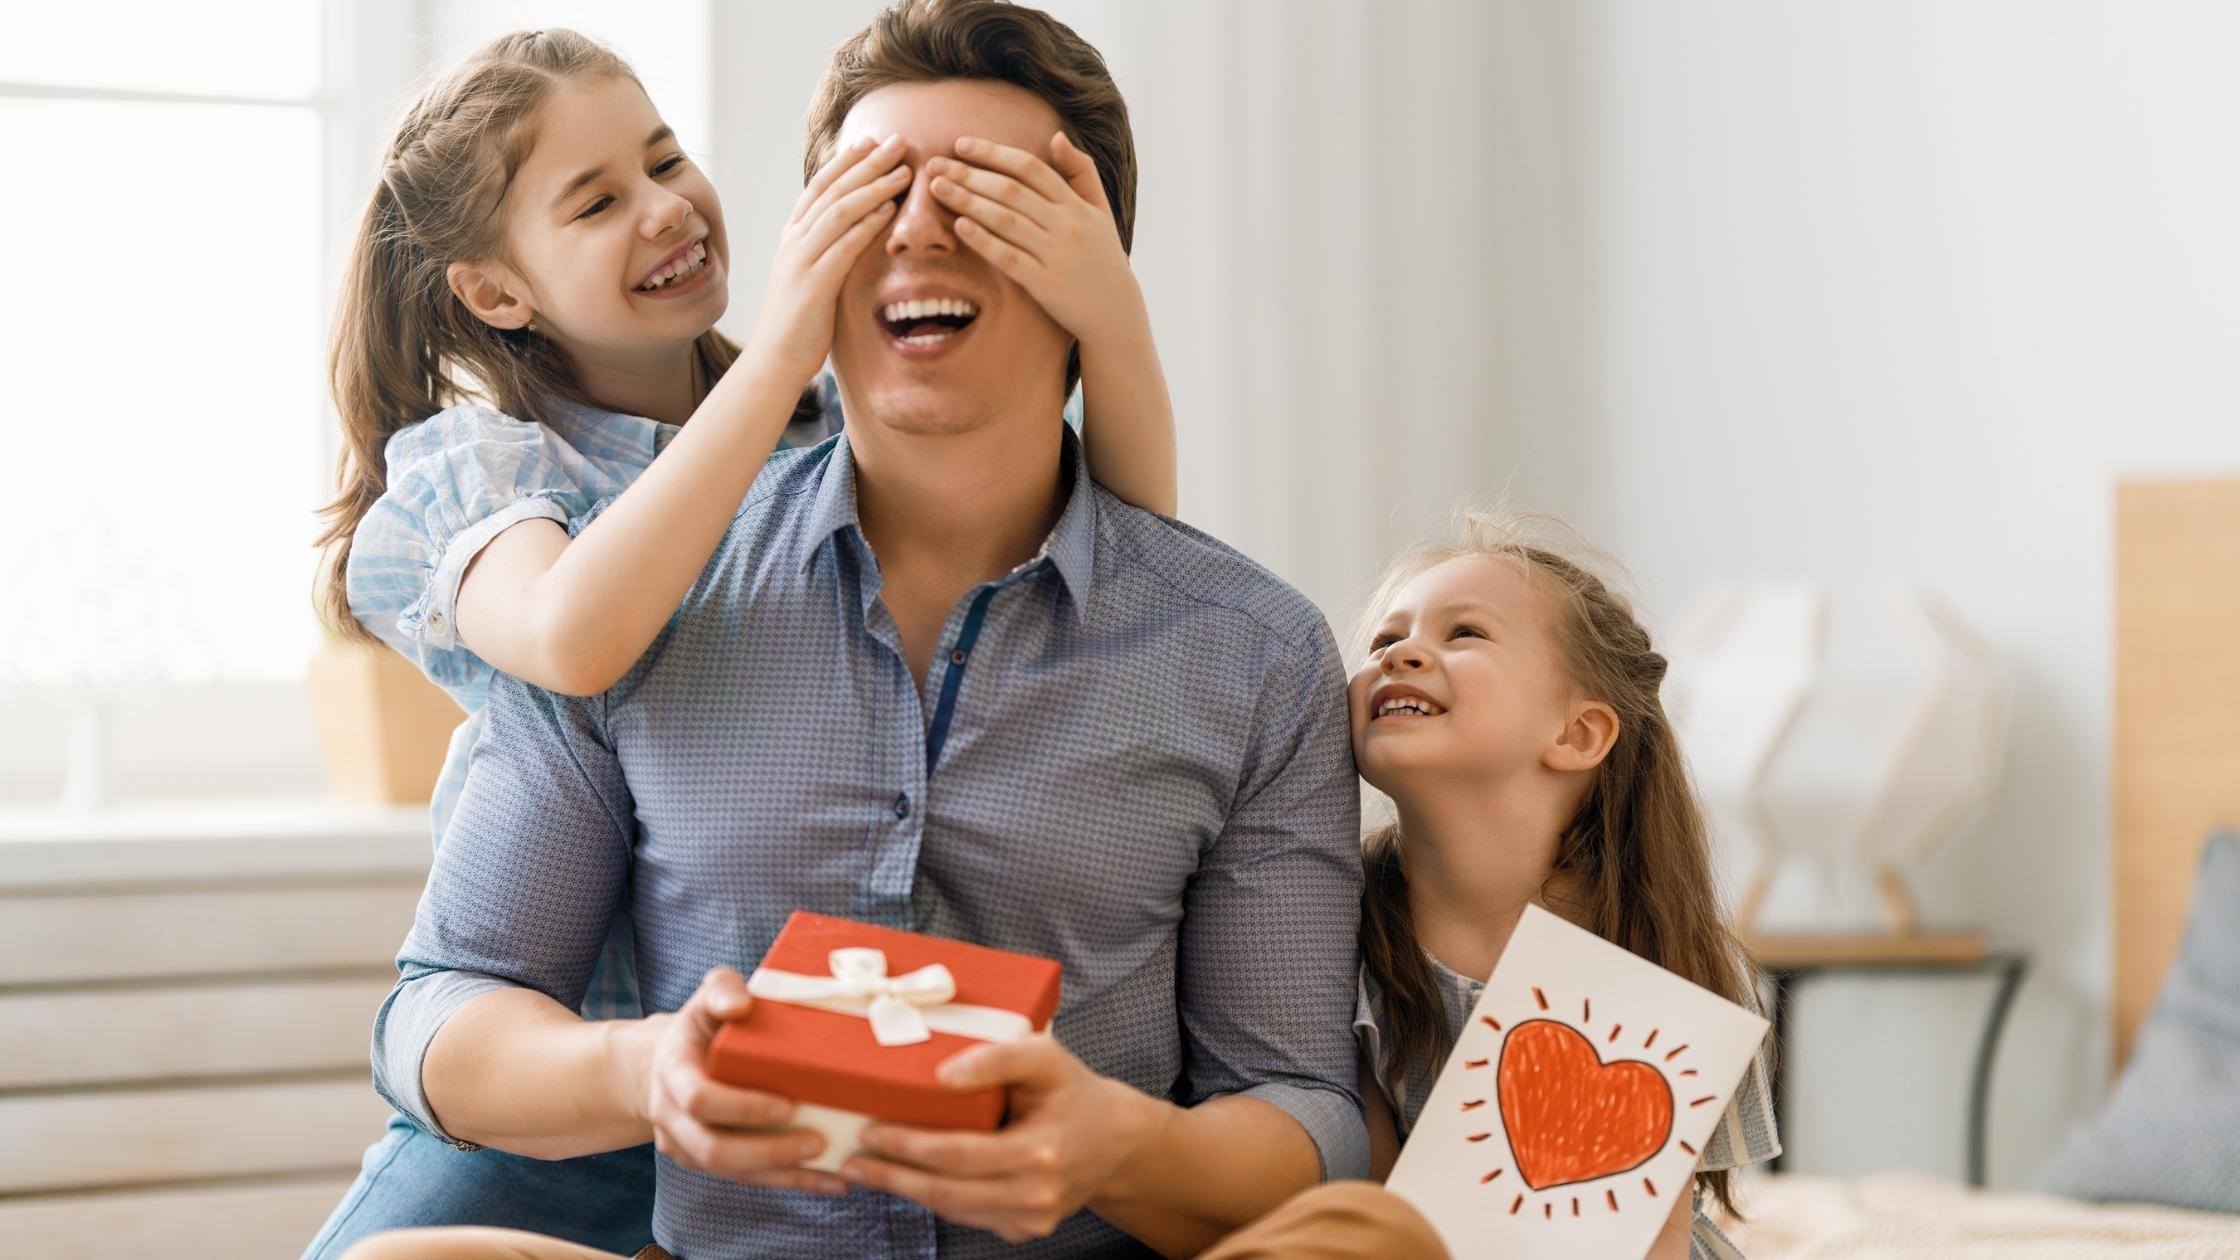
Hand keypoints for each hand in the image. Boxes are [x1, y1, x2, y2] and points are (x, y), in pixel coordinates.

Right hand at [639, 967, 847, 1193]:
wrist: (669, 1061)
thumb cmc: (702, 1024)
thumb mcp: (707, 998)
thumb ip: (722, 991)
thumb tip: (741, 1004)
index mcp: (672, 1073)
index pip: (699, 1099)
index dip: (742, 1107)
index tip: (788, 1105)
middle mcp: (673, 1117)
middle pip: (713, 1150)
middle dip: (767, 1151)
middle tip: (818, 1143)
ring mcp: (689, 1146)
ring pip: (734, 1173)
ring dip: (786, 1175)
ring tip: (836, 1171)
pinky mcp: (710, 1163)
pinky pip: (749, 1180)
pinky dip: (791, 1181)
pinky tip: (831, 1180)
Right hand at [748, 134, 911, 381]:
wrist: (775, 358)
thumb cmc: (800, 321)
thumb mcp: (812, 275)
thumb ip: (829, 250)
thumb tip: (856, 232)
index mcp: (793, 235)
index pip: (821, 185)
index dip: (847, 161)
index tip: (872, 141)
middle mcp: (794, 239)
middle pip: (834, 189)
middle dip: (868, 162)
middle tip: (897, 141)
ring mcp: (802, 259)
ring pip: (840, 210)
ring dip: (875, 187)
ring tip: (904, 170)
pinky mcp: (814, 283)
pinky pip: (844, 245)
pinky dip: (868, 224)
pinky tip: (890, 210)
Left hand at [840, 1034, 1167, 1242]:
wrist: (1116, 1141)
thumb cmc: (1074, 1091)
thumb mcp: (1045, 1057)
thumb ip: (996, 1058)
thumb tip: (940, 1077)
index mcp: (1040, 1151)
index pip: (957, 1154)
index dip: (908, 1146)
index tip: (871, 1131)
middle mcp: (1035, 1194)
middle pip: (947, 1192)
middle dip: (893, 1177)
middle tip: (852, 1162)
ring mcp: (1031, 1219)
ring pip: (953, 1210)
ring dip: (906, 1192)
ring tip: (867, 1171)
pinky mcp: (1026, 1229)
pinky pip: (969, 1215)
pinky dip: (935, 1198)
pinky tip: (907, 1180)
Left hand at [926, 132, 1145, 346]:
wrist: (1116, 311)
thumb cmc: (1103, 257)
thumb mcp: (1100, 210)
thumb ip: (1081, 171)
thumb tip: (1056, 136)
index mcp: (1076, 204)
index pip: (1030, 168)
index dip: (993, 153)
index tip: (960, 144)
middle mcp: (1067, 225)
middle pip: (1011, 190)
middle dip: (969, 174)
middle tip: (935, 164)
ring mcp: (1056, 255)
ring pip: (1006, 220)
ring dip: (968, 201)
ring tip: (937, 188)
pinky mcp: (1046, 285)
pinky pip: (1009, 259)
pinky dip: (984, 241)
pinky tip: (960, 226)